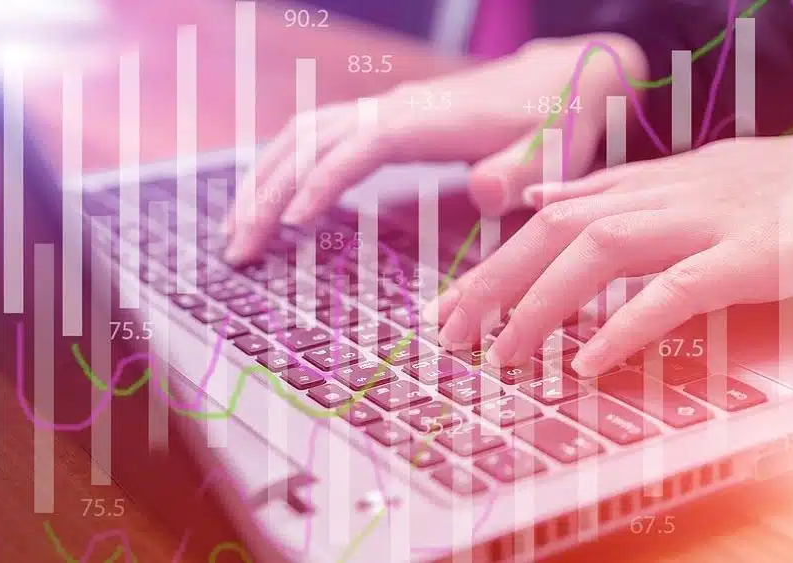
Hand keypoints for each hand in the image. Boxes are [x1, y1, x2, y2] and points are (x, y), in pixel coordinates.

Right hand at [222, 34, 648, 263]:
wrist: (558, 80)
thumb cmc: (557, 122)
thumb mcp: (554, 149)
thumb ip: (522, 172)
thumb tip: (484, 192)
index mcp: (427, 120)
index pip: (356, 146)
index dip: (320, 181)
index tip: (287, 224)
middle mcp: (393, 109)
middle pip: (309, 139)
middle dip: (266, 192)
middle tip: (236, 251)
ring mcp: (382, 112)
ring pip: (300, 136)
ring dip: (261, 182)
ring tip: (233, 235)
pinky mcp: (380, 123)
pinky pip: (315, 140)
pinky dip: (282, 170)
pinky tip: (269, 205)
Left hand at [424, 124, 792, 376]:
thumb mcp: (698, 177)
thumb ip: (621, 189)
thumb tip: (544, 198)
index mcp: (658, 179)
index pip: (556, 212)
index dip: (499, 257)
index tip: (455, 300)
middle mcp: (672, 193)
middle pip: (559, 228)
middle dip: (496, 280)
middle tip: (450, 330)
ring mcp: (710, 222)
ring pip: (601, 251)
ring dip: (541, 303)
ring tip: (502, 353)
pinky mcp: (752, 256)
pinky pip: (676, 291)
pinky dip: (626, 326)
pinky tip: (586, 364)